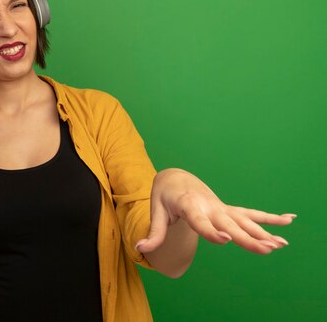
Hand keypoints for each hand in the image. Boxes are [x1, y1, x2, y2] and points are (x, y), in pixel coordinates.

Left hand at [136, 169, 295, 254]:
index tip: (226, 240)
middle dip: (248, 237)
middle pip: (229, 224)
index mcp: (189, 205)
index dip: (212, 231)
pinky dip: (269, 217)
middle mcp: (209, 206)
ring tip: (282, 244)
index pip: (201, 221)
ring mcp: (221, 208)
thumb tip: (139, 248)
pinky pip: (250, 214)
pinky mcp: (228, 210)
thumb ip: (153, 232)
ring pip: (244, 220)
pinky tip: (289, 220)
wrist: (175, 178)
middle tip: (266, 249)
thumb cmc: (164, 196)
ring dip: (264, 231)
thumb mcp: (157, 212)